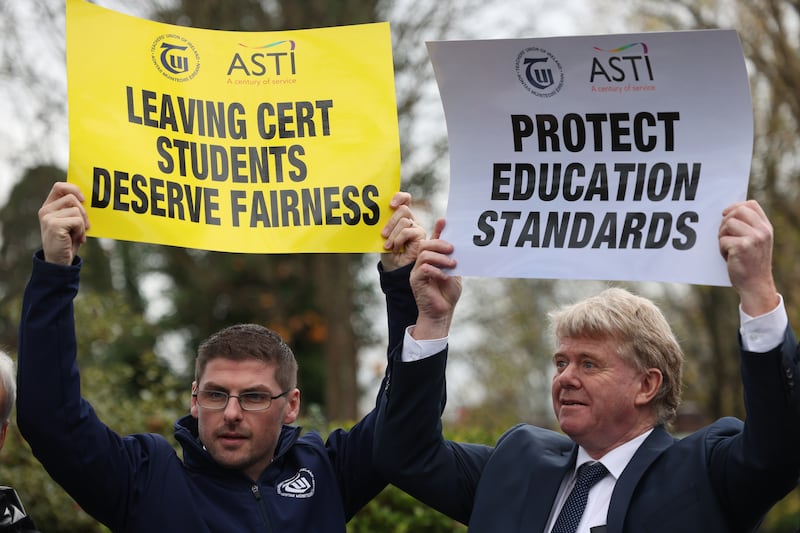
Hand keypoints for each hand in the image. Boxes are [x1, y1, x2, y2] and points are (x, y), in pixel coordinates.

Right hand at [39, 182, 89, 265]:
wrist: (60, 262)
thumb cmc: (68, 242)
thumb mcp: (71, 223)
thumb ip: (74, 210)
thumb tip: (89, 197)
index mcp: (49, 207)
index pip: (59, 187)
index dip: (73, 189)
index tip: (84, 199)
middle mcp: (46, 210)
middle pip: (72, 198)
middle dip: (84, 212)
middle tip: (85, 226)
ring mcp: (48, 217)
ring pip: (77, 210)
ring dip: (83, 224)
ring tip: (78, 234)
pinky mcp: (54, 225)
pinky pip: (77, 220)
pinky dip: (81, 230)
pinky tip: (77, 239)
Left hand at [380, 192, 425, 270]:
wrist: (394, 268)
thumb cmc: (387, 252)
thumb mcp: (383, 235)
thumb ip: (385, 222)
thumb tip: (380, 211)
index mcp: (401, 217)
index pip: (405, 199)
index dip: (399, 197)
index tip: (390, 204)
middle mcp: (410, 220)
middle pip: (403, 209)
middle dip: (391, 221)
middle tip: (383, 234)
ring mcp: (416, 228)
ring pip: (404, 220)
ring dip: (393, 234)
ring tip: (388, 245)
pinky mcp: (421, 236)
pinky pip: (407, 231)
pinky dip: (398, 240)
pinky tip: (396, 248)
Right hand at [410, 219, 461, 339]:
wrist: (441, 313)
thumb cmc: (448, 294)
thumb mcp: (455, 273)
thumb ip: (454, 260)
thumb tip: (459, 246)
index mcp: (432, 259)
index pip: (433, 241)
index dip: (438, 230)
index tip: (444, 220)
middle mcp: (422, 263)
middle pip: (425, 244)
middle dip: (439, 243)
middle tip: (452, 249)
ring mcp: (417, 271)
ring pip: (424, 254)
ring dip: (440, 257)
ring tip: (452, 264)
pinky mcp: (415, 281)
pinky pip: (423, 269)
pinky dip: (436, 270)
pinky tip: (444, 276)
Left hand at [718, 200, 777, 315]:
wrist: (755, 284)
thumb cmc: (750, 262)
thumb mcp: (756, 241)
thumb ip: (748, 226)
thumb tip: (727, 212)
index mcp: (766, 227)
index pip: (751, 204)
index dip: (735, 206)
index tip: (726, 215)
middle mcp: (762, 231)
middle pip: (737, 210)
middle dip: (725, 221)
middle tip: (724, 234)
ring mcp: (754, 238)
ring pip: (728, 224)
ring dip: (722, 236)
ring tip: (728, 248)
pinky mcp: (742, 247)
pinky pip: (723, 240)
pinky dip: (721, 249)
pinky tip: (729, 257)